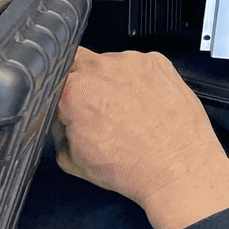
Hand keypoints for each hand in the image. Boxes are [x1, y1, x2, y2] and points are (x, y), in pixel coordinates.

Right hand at [56, 49, 228, 228]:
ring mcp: (132, 62)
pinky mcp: (158, 62)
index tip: (64, 104)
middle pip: (79, 62)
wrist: (177, 166)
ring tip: (125, 109)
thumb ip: (58, 131)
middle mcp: (102, 69)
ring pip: (109, 62)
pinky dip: (137, 79)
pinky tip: (143, 103)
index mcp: (73, 91)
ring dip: (110, 79)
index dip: (57, 93)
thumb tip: (59, 120)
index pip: (51, 78)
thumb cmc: (131, 167)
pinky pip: (138, 64)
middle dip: (80, 80)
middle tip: (93, 106)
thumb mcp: (72, 159)